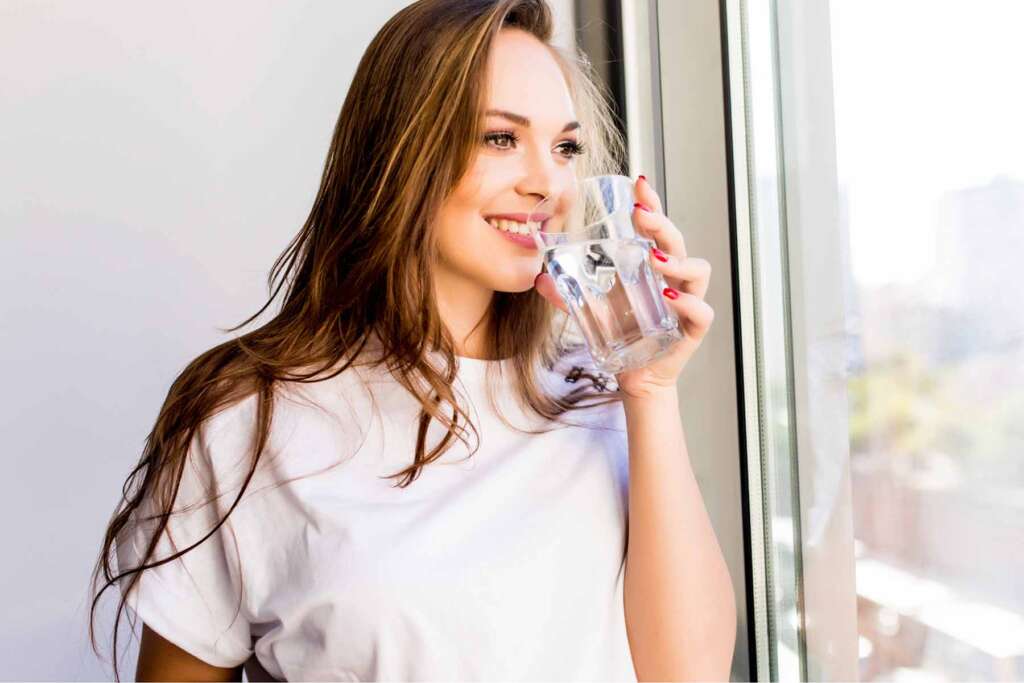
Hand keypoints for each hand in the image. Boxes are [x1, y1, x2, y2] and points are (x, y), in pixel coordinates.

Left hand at [533, 175, 713, 400]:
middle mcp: (675, 279)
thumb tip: (539, 278)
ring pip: (698, 271)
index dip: (652, 204)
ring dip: (678, 261)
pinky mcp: (691, 330)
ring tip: (655, 258)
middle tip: (642, 215)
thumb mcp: (593, 309)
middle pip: (677, 242)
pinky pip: (702, 312)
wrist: (635, 376)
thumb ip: (568, 294)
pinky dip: (690, 303)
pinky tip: (670, 296)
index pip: (657, 228)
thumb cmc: (623, 334)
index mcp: (653, 267)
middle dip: (662, 224)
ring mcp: (687, 302)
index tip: (639, 183)